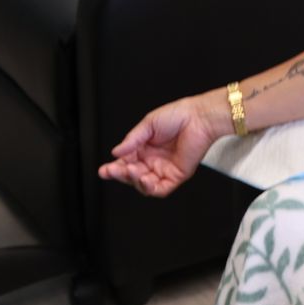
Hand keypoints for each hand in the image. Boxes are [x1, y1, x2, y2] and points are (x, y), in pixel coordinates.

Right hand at [97, 93, 225, 196]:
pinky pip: (160, 188)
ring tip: (130, 170)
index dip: (114, 168)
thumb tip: (116, 151)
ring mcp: (164, 169)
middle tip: (111, 171)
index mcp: (144, 148)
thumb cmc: (178, 116)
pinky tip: (144, 179)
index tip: (104, 170)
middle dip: (120, 175)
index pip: (125, 162)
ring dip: (134, 180)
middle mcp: (153, 160)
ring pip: (144, 184)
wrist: (198, 118)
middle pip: (132, 175)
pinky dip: (150, 188)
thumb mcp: (148, 124)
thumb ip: (131, 140)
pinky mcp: (175, 176)